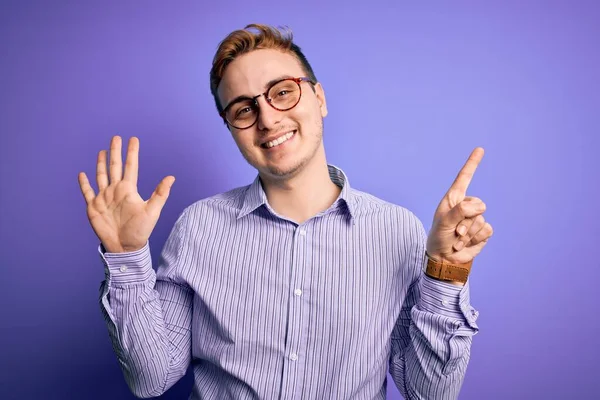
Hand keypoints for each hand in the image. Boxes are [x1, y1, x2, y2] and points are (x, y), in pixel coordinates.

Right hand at [78, 136, 175, 252]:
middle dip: (115, 152)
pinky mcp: (93, 207)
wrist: (125, 246)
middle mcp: (115, 191)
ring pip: (101, 176)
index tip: (133, 139)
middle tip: (116, 137)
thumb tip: (171, 177)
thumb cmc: (140, 230)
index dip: (132, 153)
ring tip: (102, 151)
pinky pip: (87, 192)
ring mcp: (104, 198)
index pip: (130, 166)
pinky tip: (82, 174)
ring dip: (101, 164)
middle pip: (114, 167)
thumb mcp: (152, 211)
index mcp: (128, 190)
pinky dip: (84, 184)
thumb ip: (160, 193)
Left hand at [426, 147, 492, 264]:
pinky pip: (487, 230)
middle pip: (478, 205)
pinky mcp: (483, 231)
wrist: (445, 259)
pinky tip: (465, 243)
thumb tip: (479, 207)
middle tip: (454, 232)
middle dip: (466, 221)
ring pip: (481, 220)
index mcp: (453, 199)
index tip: (480, 149)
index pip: (464, 178)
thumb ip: (459, 211)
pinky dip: (475, 239)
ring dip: (468, 233)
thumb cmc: (439, 238)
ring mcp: (475, 218)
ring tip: (457, 239)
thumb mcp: (443, 223)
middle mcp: (465, 206)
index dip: (472, 163)